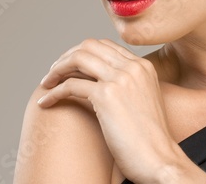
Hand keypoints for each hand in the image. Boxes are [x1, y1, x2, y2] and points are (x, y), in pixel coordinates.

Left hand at [37, 38, 189, 182]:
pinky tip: (46, 103)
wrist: (159, 159)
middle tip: (53, 74)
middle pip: (89, 46)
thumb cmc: (149, 140)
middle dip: (66, 57)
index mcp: (143, 66)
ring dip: (57, 70)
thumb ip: (126, 85)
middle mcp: (133, 67)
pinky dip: (54, 93)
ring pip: (77, 59)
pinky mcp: (107, 95)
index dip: (81, 53)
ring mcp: (120, 79)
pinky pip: (70, 85)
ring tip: (46, 84)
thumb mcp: (142, 101)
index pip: (105, 45)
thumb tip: (95, 82)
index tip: (68, 68)